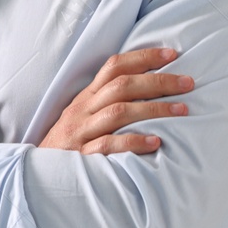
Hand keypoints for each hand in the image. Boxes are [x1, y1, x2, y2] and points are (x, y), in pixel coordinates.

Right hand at [39, 47, 191, 154]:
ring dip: (154, 108)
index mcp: (86, 96)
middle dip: (158, 81)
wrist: (38, 174)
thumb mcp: (83, 116)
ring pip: (119, 112)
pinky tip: (156, 142)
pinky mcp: (82, 155)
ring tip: (182, 110)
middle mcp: (83, 109)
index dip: (142, 57)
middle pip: (121, 86)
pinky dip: (134, 141)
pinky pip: (109, 145)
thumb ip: (107, 102)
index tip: (172, 54)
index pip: (113, 67)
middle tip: (188, 83)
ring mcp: (82, 131)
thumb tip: (149, 88)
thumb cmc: (69, 143)